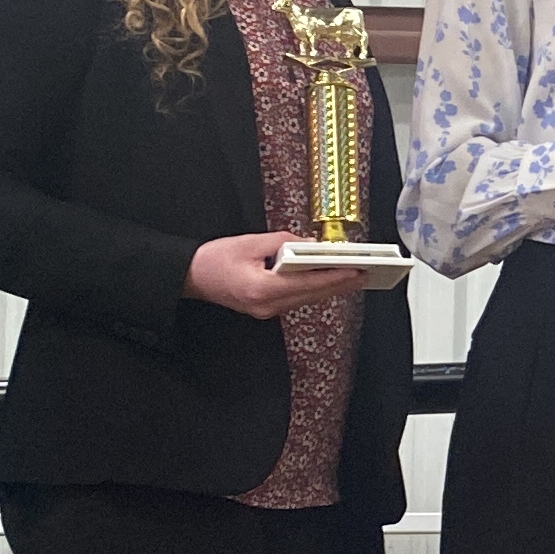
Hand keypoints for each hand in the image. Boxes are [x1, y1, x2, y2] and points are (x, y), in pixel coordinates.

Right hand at [187, 231, 365, 315]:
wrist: (190, 277)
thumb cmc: (214, 259)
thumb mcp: (250, 242)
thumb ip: (283, 242)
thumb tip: (309, 244)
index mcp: (262, 289)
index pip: (308, 283)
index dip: (335, 276)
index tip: (356, 270)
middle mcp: (266, 305)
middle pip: (312, 295)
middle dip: (339, 284)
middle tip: (364, 273)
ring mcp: (266, 311)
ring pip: (306, 299)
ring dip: (328, 288)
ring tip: (351, 276)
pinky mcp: (264, 308)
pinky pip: (295, 299)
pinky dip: (312, 289)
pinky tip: (325, 280)